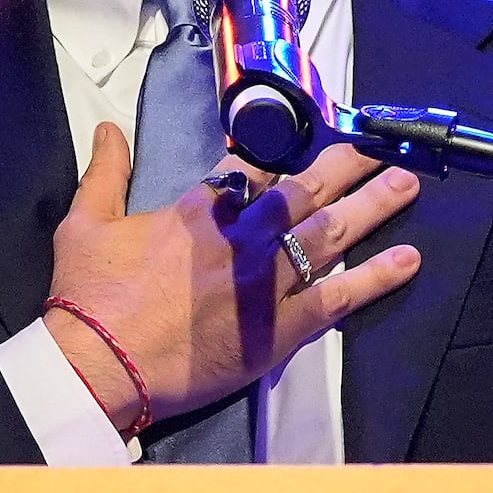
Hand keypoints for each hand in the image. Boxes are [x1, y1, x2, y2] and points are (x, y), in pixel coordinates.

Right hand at [40, 124, 423, 425]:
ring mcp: (266, 281)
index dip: (286, 159)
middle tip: (381, 151)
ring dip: (374, 206)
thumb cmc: (88, 297)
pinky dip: (377, 277)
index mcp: (199, 210)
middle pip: (306, 192)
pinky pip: (339, 296)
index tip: (311, 148)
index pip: (253, 172)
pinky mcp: (280, 328)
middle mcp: (242, 236)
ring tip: (405, 184)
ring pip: (331, 234)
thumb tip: (108, 129)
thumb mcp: (85, 223)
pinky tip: (407, 259)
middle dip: (347, 167)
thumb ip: (104, 173)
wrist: (98, 362)